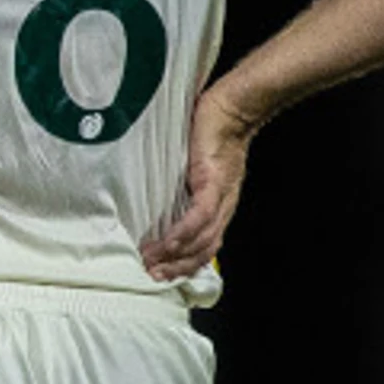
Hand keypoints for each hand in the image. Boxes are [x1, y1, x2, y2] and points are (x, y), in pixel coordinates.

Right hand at [141, 93, 253, 280]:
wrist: (233, 107)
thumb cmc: (212, 130)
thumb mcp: (195, 165)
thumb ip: (184, 183)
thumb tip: (158, 193)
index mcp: (220, 204)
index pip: (206, 245)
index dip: (185, 264)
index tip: (161, 272)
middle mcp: (223, 206)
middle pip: (205, 250)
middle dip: (177, 268)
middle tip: (152, 275)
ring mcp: (220, 196)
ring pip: (203, 240)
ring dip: (176, 256)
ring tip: (151, 262)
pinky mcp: (213, 183)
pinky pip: (199, 217)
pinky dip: (182, 234)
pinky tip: (166, 243)